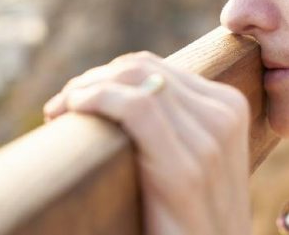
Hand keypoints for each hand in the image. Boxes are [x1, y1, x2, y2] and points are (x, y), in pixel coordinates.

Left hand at [42, 51, 251, 234]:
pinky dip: (96, 100)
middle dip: (93, 80)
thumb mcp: (196, 162)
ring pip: (135, 78)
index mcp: (229, 108)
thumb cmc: (192, 220)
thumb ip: (177, 126)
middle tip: (61, 109)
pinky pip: (135, 107)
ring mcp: (210, 140)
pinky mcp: (185, 170)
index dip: (108, 76)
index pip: (155, 68)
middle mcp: (225, 115)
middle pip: (141, 68)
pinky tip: (71, 113)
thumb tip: (117, 92)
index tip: (77, 101)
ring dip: (85, 89)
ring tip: (59, 114)